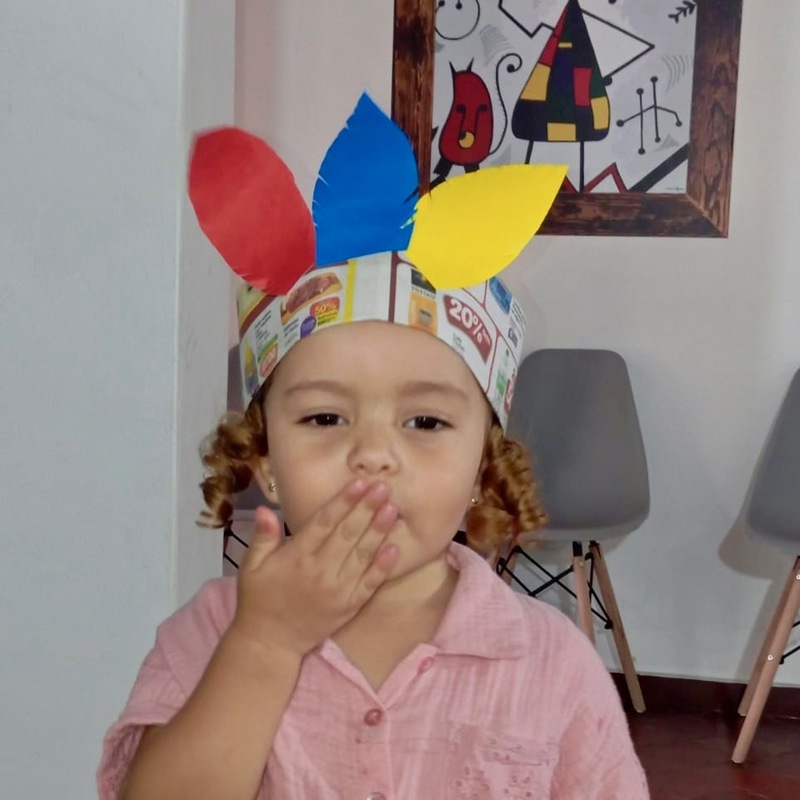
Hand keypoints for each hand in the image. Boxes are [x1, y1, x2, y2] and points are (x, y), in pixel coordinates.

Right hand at [229, 481, 398, 657]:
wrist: (270, 643)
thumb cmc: (259, 599)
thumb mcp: (251, 566)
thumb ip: (262, 537)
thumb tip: (266, 509)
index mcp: (297, 557)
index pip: (324, 523)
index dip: (343, 502)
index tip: (359, 483)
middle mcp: (320, 571)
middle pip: (347, 534)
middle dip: (366, 509)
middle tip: (383, 487)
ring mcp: (338, 590)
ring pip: (362, 555)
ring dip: (379, 531)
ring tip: (392, 509)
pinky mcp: (350, 606)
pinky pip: (370, 584)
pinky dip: (383, 566)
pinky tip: (395, 548)